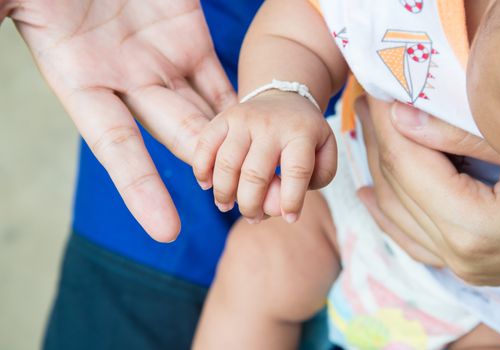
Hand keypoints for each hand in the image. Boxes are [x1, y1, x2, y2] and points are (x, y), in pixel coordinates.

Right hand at [7, 0, 235, 241]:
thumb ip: (0, 19)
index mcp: (81, 79)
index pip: (115, 147)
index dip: (139, 188)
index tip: (167, 231)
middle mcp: (125, 79)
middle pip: (172, 133)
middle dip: (204, 166)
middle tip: (238, 198)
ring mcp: (160, 59)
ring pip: (200, 110)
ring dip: (227, 142)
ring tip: (257, 172)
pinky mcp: (188, 36)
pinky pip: (218, 78)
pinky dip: (237, 103)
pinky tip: (256, 127)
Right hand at [192, 91, 336, 223]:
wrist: (284, 96)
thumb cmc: (304, 134)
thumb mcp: (325, 151)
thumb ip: (317, 177)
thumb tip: (286, 202)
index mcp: (301, 133)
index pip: (297, 171)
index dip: (291, 201)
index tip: (289, 218)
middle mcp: (271, 125)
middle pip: (255, 174)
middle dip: (251, 205)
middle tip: (253, 218)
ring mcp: (244, 119)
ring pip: (226, 163)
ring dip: (223, 192)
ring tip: (226, 206)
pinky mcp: (223, 118)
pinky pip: (205, 145)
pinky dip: (201, 169)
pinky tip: (207, 184)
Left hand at [357, 96, 499, 285]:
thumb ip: (462, 135)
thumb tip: (401, 117)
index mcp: (475, 226)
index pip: (407, 164)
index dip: (386, 123)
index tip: (376, 93)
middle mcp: (461, 254)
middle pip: (397, 186)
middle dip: (379, 139)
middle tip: (367, 104)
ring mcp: (463, 266)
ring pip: (397, 212)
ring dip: (379, 168)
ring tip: (367, 131)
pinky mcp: (468, 267)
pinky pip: (411, 238)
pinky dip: (387, 212)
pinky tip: (367, 194)